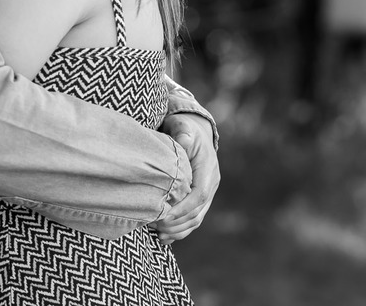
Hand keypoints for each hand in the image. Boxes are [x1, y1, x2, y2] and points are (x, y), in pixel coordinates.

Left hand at [154, 113, 218, 242]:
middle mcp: (211, 184)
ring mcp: (207, 193)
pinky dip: (180, 230)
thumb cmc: (184, 129)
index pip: (200, 194)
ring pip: (196, 219)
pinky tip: (164, 238)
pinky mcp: (199, 199)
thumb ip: (183, 134)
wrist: (193, 132)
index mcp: (208, 169)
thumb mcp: (183, 127)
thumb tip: (184, 140)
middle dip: (177, 223)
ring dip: (178, 230)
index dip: (184, 208)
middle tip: (155, 226)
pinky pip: (193, 219)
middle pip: (198, 211)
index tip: (165, 215)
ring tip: (158, 234)